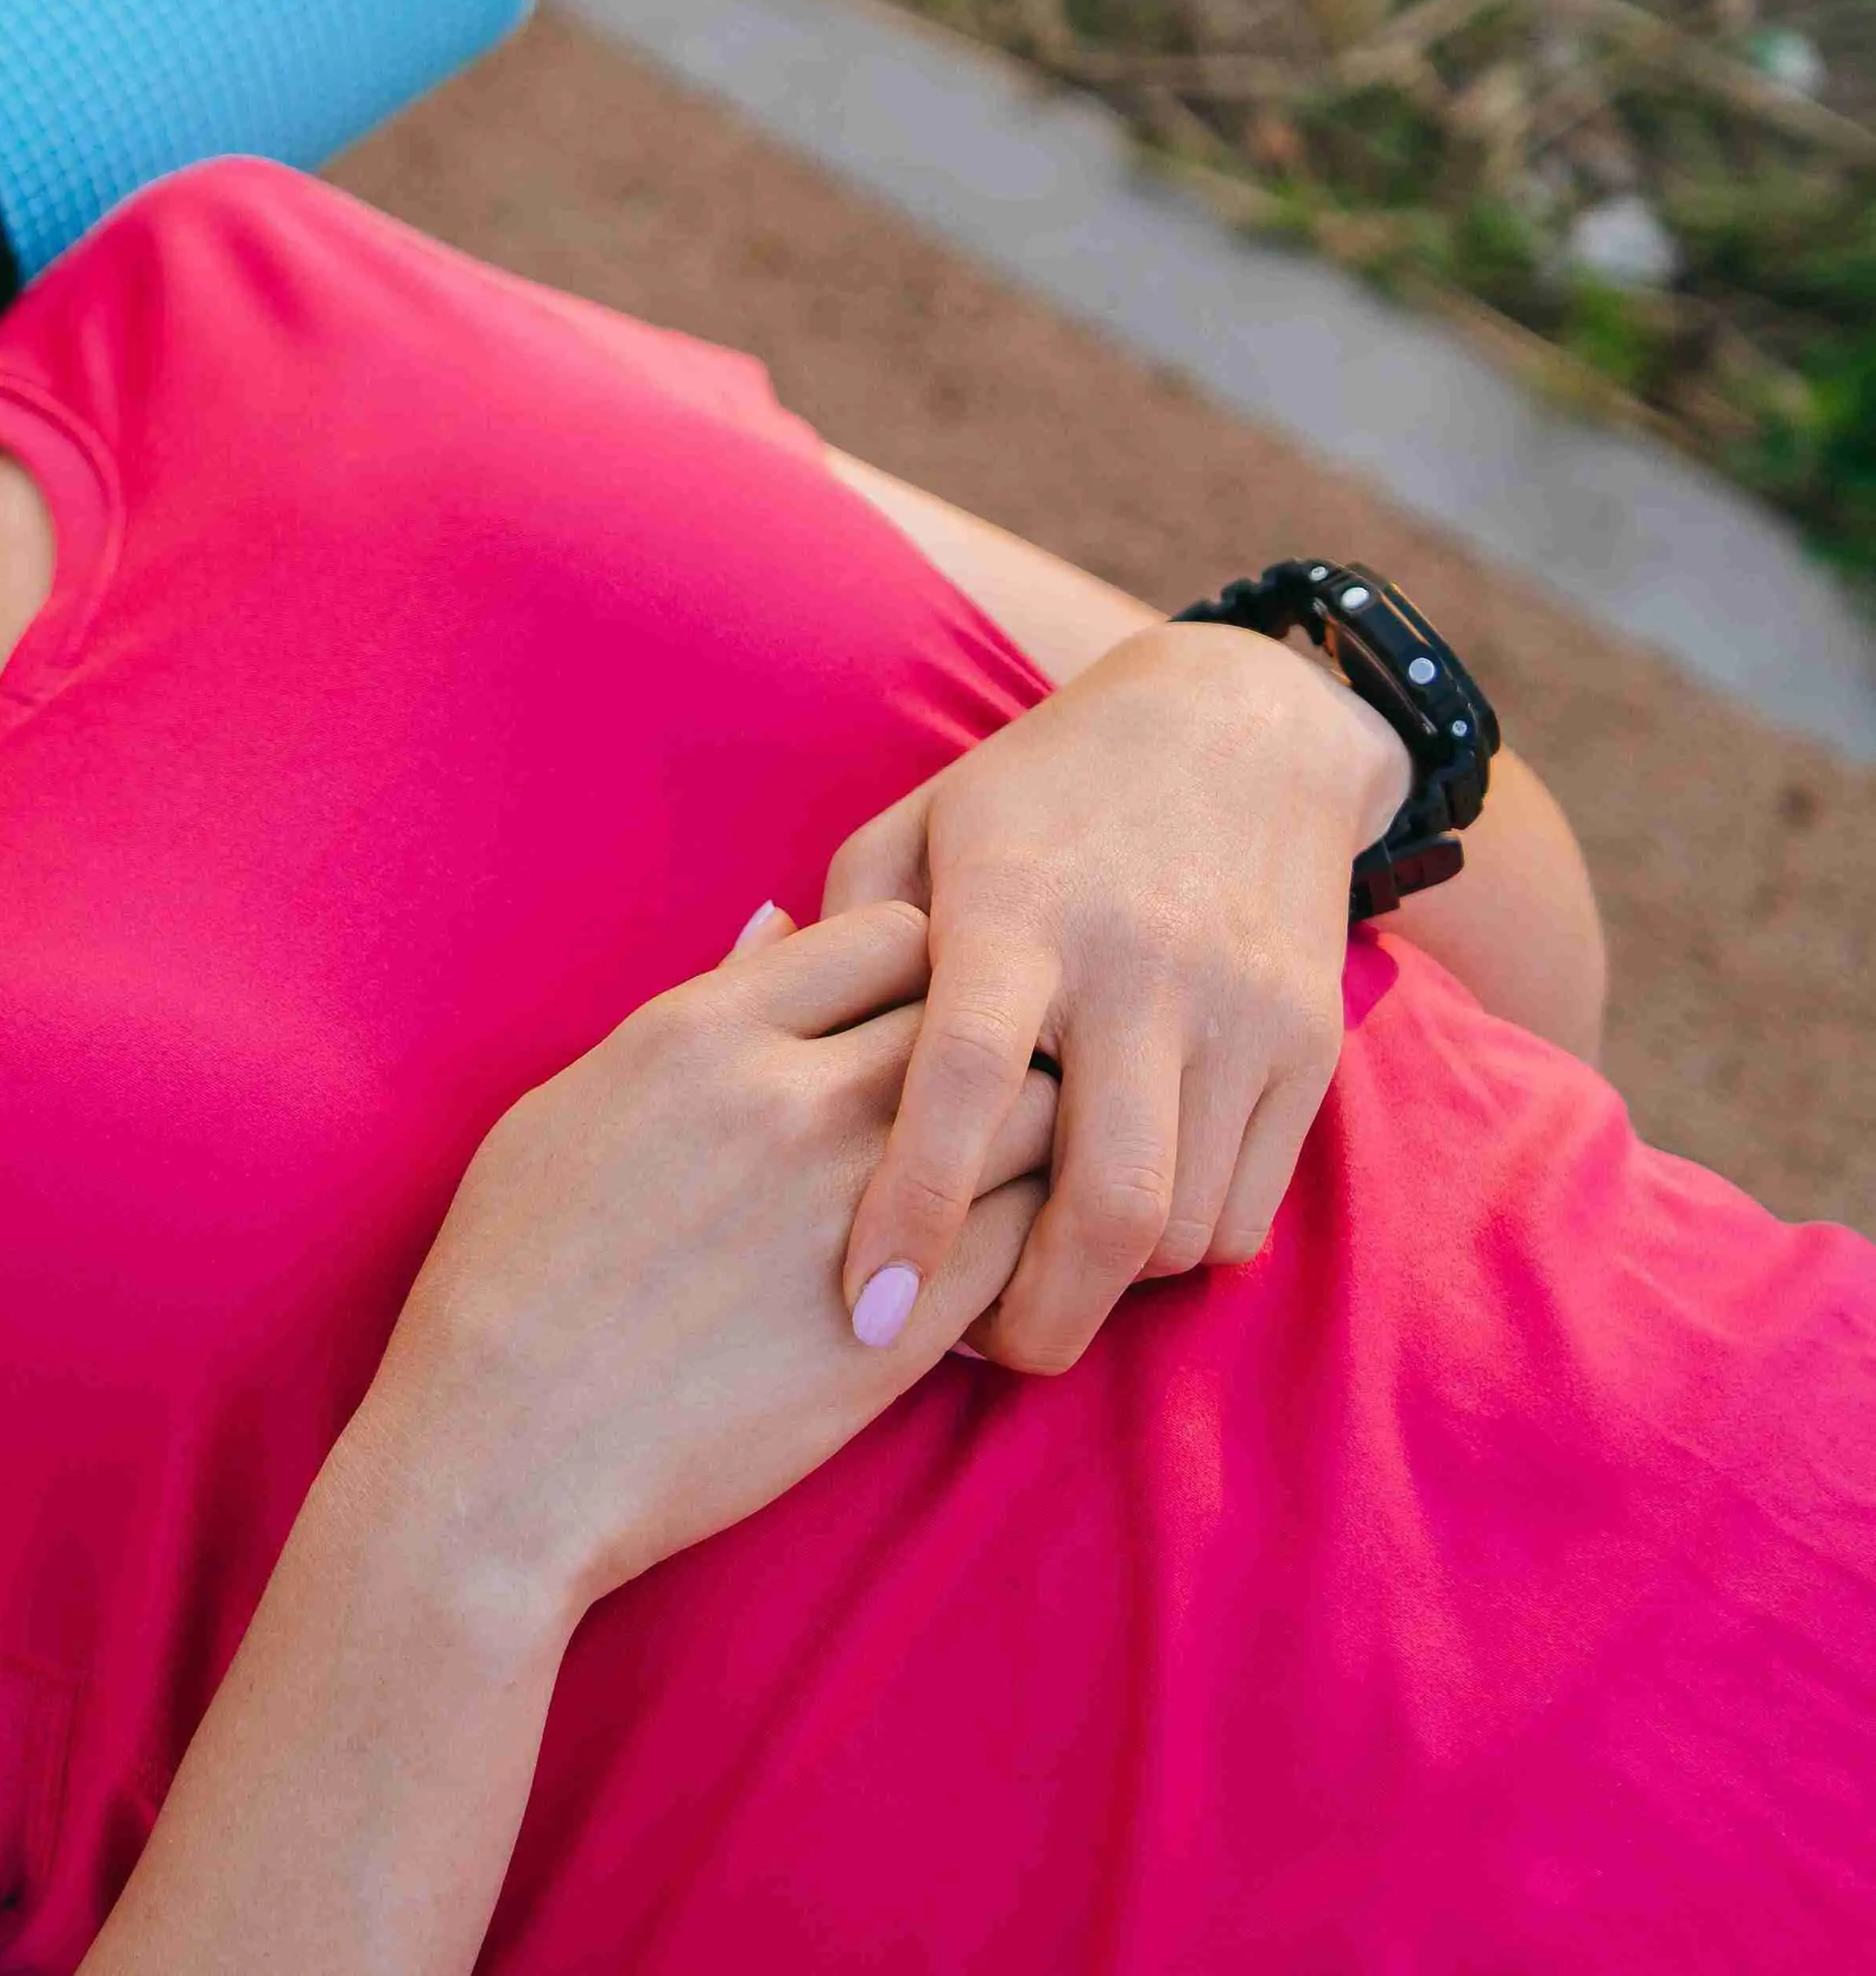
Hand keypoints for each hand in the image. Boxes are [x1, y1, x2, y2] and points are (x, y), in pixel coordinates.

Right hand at [351, 903, 1054, 1626]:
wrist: (509, 1451)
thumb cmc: (511, 1277)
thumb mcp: (570, 1108)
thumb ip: (694, 1018)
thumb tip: (779, 928)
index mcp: (699, 1033)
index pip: (891, 933)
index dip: (917, 973)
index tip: (898, 1029)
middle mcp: (792, 1097)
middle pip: (984, 1014)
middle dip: (994, 1051)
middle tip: (971, 1112)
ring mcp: (864, 1208)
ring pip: (1041, 1120)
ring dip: (1031, 1145)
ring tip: (989, 1190)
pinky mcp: (913, 1320)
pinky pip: (1038, 1239)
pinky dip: (1031, 1246)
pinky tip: (972, 1276)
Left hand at [830, 619, 1404, 1374]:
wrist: (1241, 729)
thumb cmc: (1033, 796)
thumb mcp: (913, 828)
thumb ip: (838, 943)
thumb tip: (770, 1053)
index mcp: (1019, 911)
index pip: (965, 1076)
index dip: (914, 1204)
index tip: (866, 1309)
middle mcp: (1142, 968)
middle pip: (1110, 1198)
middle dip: (1041, 1315)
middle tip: (974, 1352)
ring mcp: (1241, 1014)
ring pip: (1185, 1226)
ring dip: (1106, 1289)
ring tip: (1029, 1287)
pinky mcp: (1310, 1050)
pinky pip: (1248, 1210)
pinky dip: (1178, 1252)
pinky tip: (1111, 1232)